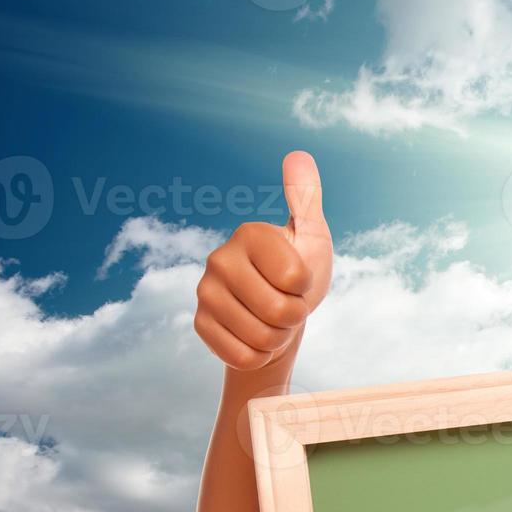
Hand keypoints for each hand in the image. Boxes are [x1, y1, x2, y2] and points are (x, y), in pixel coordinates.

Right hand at [194, 151, 332, 369]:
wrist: (277, 316)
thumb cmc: (300, 273)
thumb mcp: (312, 237)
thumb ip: (306, 199)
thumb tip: (298, 154)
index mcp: (250, 234)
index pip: (297, 278)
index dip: (307, 288)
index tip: (298, 279)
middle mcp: (219, 258)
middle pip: (280, 311)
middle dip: (294, 316)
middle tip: (286, 303)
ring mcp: (205, 293)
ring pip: (263, 338)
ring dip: (278, 337)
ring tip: (271, 319)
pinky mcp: (200, 325)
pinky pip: (243, 356)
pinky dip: (259, 354)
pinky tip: (253, 336)